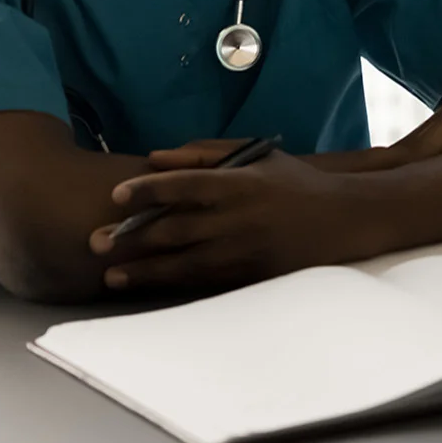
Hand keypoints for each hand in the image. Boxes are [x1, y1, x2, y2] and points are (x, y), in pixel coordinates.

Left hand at [90, 152, 370, 291]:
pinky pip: (207, 283)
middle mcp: (240, 218)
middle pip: (175, 230)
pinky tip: (152, 288)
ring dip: (144, 272)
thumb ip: (206, 154)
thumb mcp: (258, 156)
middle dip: (131, 238)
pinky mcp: (253, 275)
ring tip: (111, 277)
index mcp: (240, 183)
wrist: (346, 220)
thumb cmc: (297, 183)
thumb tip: (154, 158)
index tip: (115, 196)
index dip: (146, 190)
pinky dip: (176, 286)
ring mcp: (246, 251)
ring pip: (184, 264)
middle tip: (95, 244)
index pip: (183, 185)